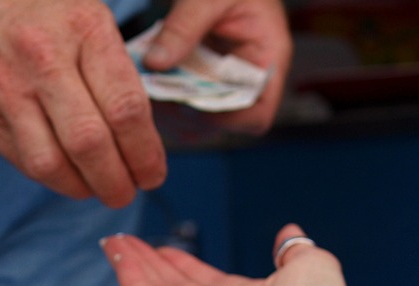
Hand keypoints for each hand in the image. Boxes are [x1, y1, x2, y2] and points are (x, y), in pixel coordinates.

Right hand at [0, 0, 165, 207]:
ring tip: (99, 189)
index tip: (153, 172)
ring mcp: (10, 91)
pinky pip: (25, 162)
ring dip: (84, 188)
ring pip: (53, 163)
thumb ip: (114, 67)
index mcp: (83, 28)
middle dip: (117, 181)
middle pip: (90, 143)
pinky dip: (54, 178)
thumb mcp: (85, 13)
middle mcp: (45, 60)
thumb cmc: (34, 7)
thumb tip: (143, 130)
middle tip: (129, 192)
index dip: (145, 153)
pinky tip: (70, 176)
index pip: (125, 107)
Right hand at [103, 225, 358, 285]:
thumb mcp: (312, 266)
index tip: (166, 251)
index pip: (207, 282)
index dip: (184, 264)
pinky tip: (116, 256)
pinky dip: (130, 274)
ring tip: (113, 244)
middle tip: (127, 245)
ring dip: (133, 264)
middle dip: (150, 263)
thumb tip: (289, 234)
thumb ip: (294, 248)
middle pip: (174, 285)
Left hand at [141, 0, 291, 134]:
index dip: (225, 119)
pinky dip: (167, 104)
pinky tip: (151, 84)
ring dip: (174, 113)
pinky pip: (188, 110)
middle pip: (226, 124)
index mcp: (267, 59)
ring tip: (150, 89)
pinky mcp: (207, 82)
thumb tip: (155, 63)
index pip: (258, 116)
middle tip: (158, 94)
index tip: (190, 102)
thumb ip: (183, 27)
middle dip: (190, 115)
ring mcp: (228, 84)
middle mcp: (250, 80)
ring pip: (203, 123)